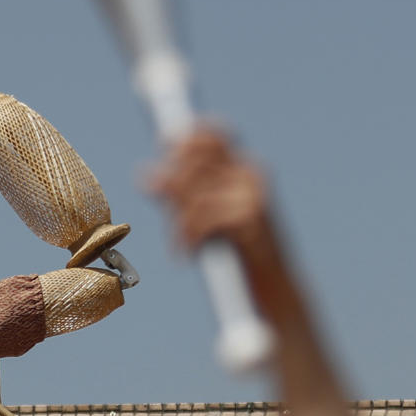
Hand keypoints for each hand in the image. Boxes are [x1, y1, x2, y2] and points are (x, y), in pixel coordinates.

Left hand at [144, 127, 274, 259]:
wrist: (271, 281)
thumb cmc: (234, 246)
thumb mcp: (202, 214)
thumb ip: (178, 193)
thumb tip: (144, 174)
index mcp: (243, 166)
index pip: (213, 134)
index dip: (185, 140)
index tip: (165, 150)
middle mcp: (251, 173)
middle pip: (195, 163)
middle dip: (174, 189)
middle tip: (170, 213)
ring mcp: (254, 194)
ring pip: (194, 196)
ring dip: (180, 225)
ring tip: (179, 244)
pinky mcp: (252, 217)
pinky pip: (203, 220)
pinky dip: (188, 240)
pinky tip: (187, 254)